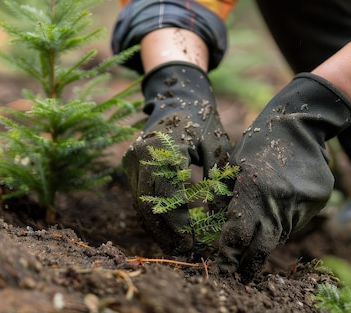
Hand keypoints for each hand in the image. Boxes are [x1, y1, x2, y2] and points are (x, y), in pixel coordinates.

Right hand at [123, 62, 231, 256]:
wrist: (177, 99)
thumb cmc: (203, 122)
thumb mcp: (218, 147)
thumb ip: (219, 180)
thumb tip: (220, 218)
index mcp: (165, 148)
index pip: (168, 195)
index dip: (179, 223)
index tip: (195, 242)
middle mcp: (142, 155)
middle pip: (149, 205)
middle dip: (167, 233)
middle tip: (186, 251)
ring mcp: (131, 161)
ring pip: (141, 205)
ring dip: (159, 229)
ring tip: (179, 247)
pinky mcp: (129, 167)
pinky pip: (139, 198)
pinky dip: (154, 216)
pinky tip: (170, 230)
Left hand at [217, 73, 350, 281]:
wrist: (299, 126)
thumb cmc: (257, 145)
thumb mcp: (232, 168)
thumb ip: (223, 200)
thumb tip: (216, 230)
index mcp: (251, 192)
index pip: (237, 236)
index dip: (228, 256)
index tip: (221, 270)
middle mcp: (276, 202)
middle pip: (261, 248)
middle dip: (248, 266)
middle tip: (240, 278)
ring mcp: (300, 204)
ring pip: (280, 236)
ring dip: (267, 240)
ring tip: (259, 230)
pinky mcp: (316, 203)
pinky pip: (296, 224)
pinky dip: (284, 224)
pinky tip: (279, 207)